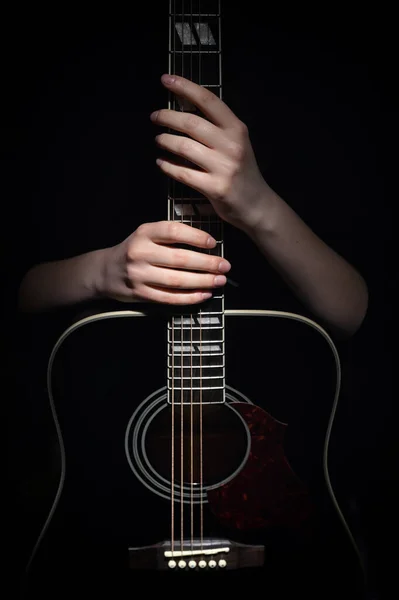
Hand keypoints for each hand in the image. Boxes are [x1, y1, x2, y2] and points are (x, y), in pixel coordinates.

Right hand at [99, 220, 230, 304]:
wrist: (106, 271)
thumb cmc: (136, 251)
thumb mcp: (147, 235)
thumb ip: (170, 236)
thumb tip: (207, 243)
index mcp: (144, 233)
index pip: (173, 231)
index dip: (196, 237)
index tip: (213, 243)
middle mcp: (140, 253)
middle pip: (180, 259)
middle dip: (207, 263)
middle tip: (225, 266)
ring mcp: (139, 275)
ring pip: (177, 281)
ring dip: (203, 282)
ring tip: (219, 281)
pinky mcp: (141, 294)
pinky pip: (170, 298)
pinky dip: (190, 297)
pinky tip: (204, 294)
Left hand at [151, 74, 272, 231]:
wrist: (257, 205)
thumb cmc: (242, 172)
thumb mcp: (237, 143)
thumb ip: (216, 127)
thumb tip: (184, 109)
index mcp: (236, 129)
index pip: (208, 100)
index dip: (185, 87)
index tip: (166, 79)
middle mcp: (231, 145)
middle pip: (191, 122)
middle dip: (167, 117)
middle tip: (155, 116)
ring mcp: (223, 167)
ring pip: (184, 147)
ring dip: (165, 140)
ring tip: (159, 139)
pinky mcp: (215, 188)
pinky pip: (183, 173)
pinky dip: (167, 166)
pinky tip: (161, 162)